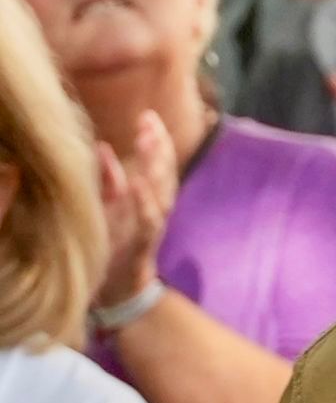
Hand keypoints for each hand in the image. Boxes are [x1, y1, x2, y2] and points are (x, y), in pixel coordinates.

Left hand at [96, 111, 177, 306]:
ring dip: (155, 165)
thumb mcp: (110, 206)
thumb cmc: (116, 243)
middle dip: (159, 145)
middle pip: (165, 171)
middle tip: (149, 120)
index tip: (149, 116)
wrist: (121, 287)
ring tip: (146, 141)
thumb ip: (109, 179)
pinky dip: (143, 200)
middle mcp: (158, 208)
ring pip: (162, 190)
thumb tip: (102, 146)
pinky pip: (147, 219)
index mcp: (151, 197)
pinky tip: (137, 183)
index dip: (157, 139)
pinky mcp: (144, 242)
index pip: (160, 163)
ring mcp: (153, 224)